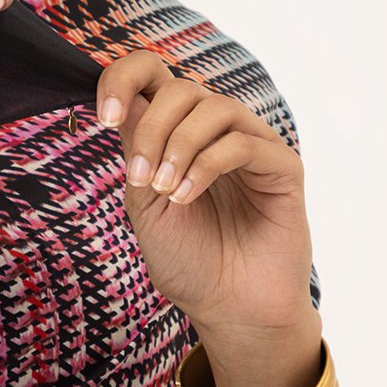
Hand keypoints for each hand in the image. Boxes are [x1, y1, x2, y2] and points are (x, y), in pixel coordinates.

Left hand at [96, 47, 316, 350]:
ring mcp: (252, 146)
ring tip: (166, 191)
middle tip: (141, 179)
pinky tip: (187, 197)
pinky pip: (243, 143)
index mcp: (178, 135)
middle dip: (151, 128)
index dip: (122, 78)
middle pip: (180, 88)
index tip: (103, 118)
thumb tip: (125, 106)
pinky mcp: (283, 167)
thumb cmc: (189, 262)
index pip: (152, 76)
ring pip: (213, 107)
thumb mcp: (145, 205)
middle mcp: (215, 133)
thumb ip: (138, 154)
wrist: (230, 311)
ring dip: (178, 145)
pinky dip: (206, 165)